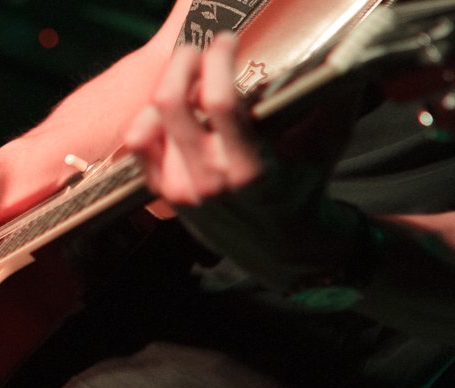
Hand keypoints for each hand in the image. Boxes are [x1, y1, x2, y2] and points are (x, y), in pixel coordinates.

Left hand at [124, 32, 365, 290]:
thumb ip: (336, 96)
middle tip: (198, 49)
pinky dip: (148, 119)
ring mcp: (181, 189)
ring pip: (152, 121)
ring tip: (189, 78)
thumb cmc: (305, 188)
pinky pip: (139, 146)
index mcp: (249, 169)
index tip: (228, 40)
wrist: (280, 247)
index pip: (218, 101)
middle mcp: (208, 180)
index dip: (218, 59)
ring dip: (169, 89)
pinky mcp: (164, 193)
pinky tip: (170, 107)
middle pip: (170, 103)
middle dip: (182, 63)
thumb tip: (347, 52)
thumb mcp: (327, 144)